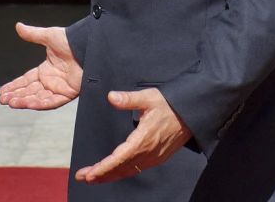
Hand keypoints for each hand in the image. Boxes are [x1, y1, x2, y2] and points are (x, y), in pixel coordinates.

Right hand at [0, 23, 82, 109]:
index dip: (14, 86)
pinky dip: (40, 103)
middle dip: (15, 96)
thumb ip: (33, 34)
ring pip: (38, 98)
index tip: (2, 91)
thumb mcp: (49, 36)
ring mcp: (59, 88)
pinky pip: (52, 101)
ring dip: (24, 101)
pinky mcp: (68, 94)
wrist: (88, 46)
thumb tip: (18, 26)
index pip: (26, 80)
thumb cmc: (71, 40)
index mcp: (45, 70)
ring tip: (11, 102)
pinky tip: (28, 103)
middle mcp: (51, 81)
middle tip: (2, 100)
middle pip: (29, 91)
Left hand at [74, 89, 192, 183]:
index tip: (89, 174)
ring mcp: (153, 157)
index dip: (103, 168)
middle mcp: (148, 152)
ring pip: (128, 171)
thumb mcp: (148, 97)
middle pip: (121, 169)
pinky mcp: (157, 157)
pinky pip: (137, 169)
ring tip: (94, 177)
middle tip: (83, 177)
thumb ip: (128, 99)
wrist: (191, 114)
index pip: (119, 159)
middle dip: (101, 175)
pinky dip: (123, 172)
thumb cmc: (170, 104)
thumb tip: (111, 97)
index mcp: (143, 139)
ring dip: (110, 175)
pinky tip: (115, 171)